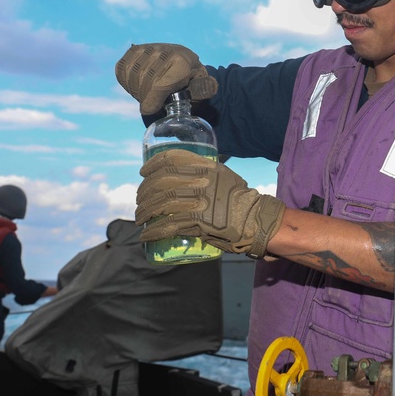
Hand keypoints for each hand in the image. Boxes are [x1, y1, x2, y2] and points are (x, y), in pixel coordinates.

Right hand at [115, 43, 218, 114]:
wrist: (182, 61)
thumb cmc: (191, 79)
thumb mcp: (202, 86)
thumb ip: (204, 89)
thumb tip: (207, 88)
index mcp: (183, 60)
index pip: (160, 84)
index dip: (152, 100)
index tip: (148, 110)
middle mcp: (164, 51)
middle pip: (145, 83)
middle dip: (146, 98)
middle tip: (152, 104)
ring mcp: (148, 48)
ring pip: (132, 77)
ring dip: (136, 90)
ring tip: (148, 94)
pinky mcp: (134, 50)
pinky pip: (122, 70)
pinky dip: (127, 81)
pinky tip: (139, 85)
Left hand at [135, 149, 284, 259]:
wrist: (255, 220)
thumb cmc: (240, 199)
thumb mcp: (224, 176)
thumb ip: (204, 173)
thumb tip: (183, 176)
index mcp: (206, 167)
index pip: (172, 160)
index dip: (153, 165)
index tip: (143, 172)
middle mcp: (201, 181)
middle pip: (161, 183)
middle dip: (145, 192)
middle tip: (139, 200)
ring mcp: (199, 201)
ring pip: (161, 204)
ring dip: (145, 212)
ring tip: (139, 218)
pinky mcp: (198, 221)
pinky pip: (168, 225)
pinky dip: (153, 231)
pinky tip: (145, 235)